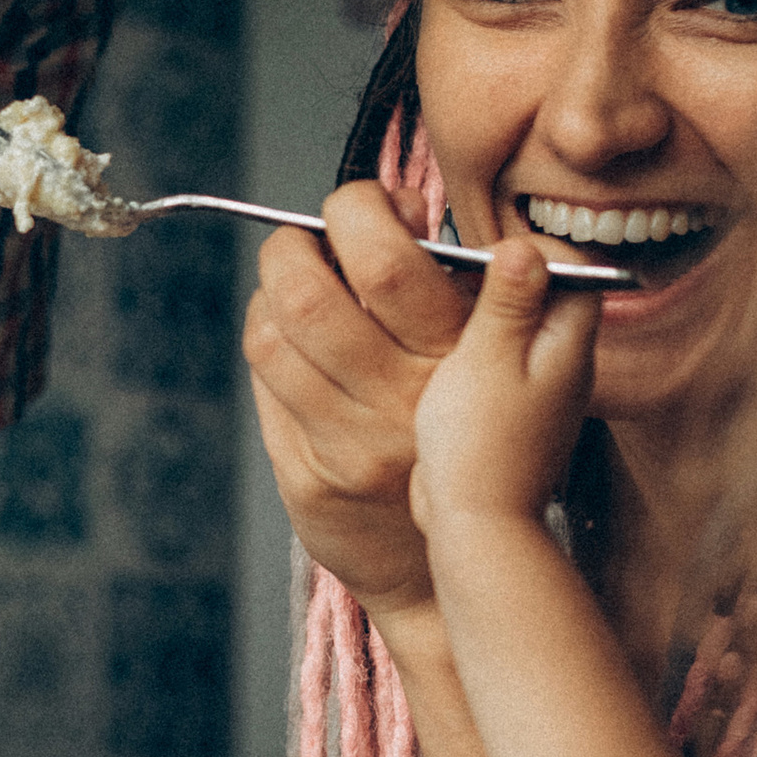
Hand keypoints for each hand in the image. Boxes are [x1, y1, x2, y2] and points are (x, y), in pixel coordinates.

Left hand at [242, 181, 471, 614]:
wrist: (459, 553)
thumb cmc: (472, 425)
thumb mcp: (491, 344)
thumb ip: (455, 275)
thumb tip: (397, 204)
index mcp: (458, 356)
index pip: (385, 261)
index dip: (357, 211)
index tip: (364, 208)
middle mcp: (402, 403)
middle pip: (306, 295)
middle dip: (291, 246)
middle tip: (305, 241)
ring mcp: (351, 447)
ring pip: (271, 338)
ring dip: (271, 295)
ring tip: (295, 289)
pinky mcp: (311, 480)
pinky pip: (265, 387)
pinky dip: (270, 345)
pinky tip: (292, 343)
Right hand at [408, 234, 599, 542]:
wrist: (479, 528)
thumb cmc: (482, 451)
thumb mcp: (489, 360)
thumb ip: (507, 301)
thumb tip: (524, 244)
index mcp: (569, 343)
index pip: (570, 266)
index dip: (526, 248)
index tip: (479, 254)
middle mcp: (566, 363)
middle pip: (543, 291)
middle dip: (498, 276)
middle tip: (453, 276)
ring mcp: (542, 388)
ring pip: (518, 324)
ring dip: (480, 312)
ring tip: (442, 316)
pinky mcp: (514, 409)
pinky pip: (499, 358)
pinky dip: (472, 348)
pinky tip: (440, 359)